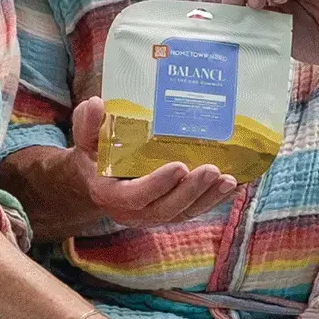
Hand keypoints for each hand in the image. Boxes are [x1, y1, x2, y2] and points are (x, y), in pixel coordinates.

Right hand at [62, 96, 238, 228]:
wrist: (99, 173)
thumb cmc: (95, 150)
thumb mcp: (87, 136)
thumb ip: (88, 122)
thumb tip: (96, 103)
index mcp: (110, 194)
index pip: (135, 196)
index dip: (157, 184)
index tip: (179, 166)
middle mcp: (132, 211)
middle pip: (165, 209)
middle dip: (190, 191)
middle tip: (211, 170)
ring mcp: (153, 214)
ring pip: (183, 212)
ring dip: (207, 197)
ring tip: (228, 180)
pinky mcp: (169, 212)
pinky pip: (193, 210)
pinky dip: (213, 200)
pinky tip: (231, 185)